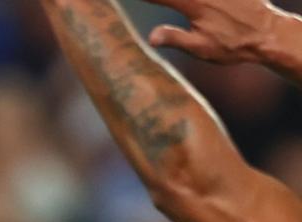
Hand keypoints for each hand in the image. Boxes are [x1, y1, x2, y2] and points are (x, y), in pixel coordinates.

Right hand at [144, 0, 285, 64]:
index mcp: (192, 4)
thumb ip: (175, 38)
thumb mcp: (201, 48)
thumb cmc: (232, 45)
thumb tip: (150, 37)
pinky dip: (191, 1)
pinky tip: (191, 6)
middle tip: (150, 1)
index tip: (123, 0)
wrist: (268, 34)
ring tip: (165, 3)